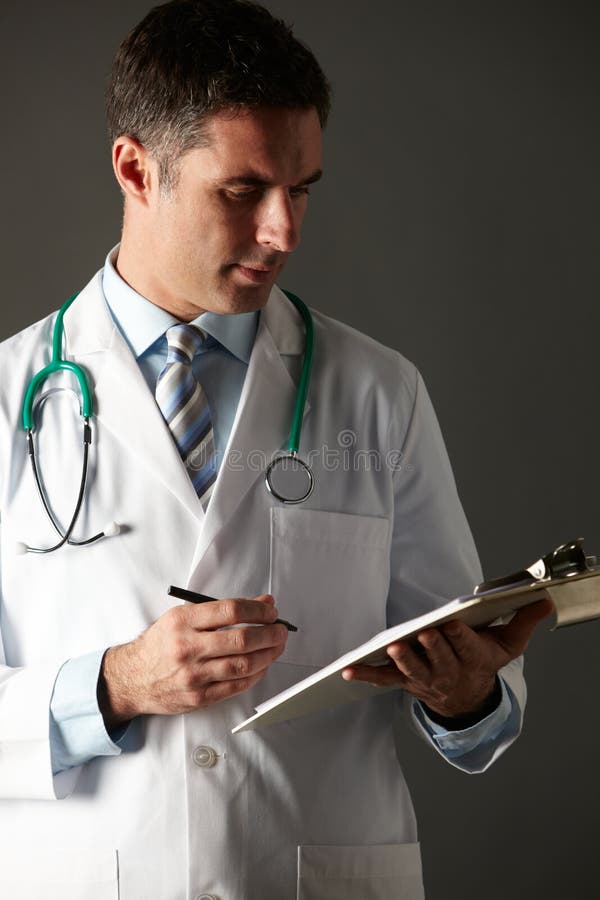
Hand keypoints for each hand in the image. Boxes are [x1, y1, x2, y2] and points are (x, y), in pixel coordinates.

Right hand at [99, 594, 286, 726]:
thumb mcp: (182, 617)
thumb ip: (221, 610)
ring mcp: (193, 675)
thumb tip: (262, 604)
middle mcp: (187, 647)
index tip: (271, 610)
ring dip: (268, 655)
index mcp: (182, 621)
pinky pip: (235, 686)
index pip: (231, 611)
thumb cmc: (160, 644)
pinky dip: (255, 675)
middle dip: (269, 633)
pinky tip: (262, 666)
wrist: (131, 678)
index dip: (258, 610)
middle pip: (241, 639)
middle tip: (280, 630)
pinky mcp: (198, 697)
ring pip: (243, 665)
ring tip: (277, 647)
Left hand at [341, 596, 553, 719]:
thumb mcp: (509, 643)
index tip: (453, 624)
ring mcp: (424, 679)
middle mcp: (448, 672)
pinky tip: (348, 671)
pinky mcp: (404, 681)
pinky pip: (383, 680)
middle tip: (423, 635)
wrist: (468, 698)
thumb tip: (545, 598)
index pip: (467, 648)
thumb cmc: (486, 661)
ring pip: (413, 671)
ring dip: (403, 661)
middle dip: (432, 648)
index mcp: (473, 660)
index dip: (460, 638)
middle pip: (439, 661)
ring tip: (394, 649)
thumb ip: (525, 620)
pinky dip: (366, 675)